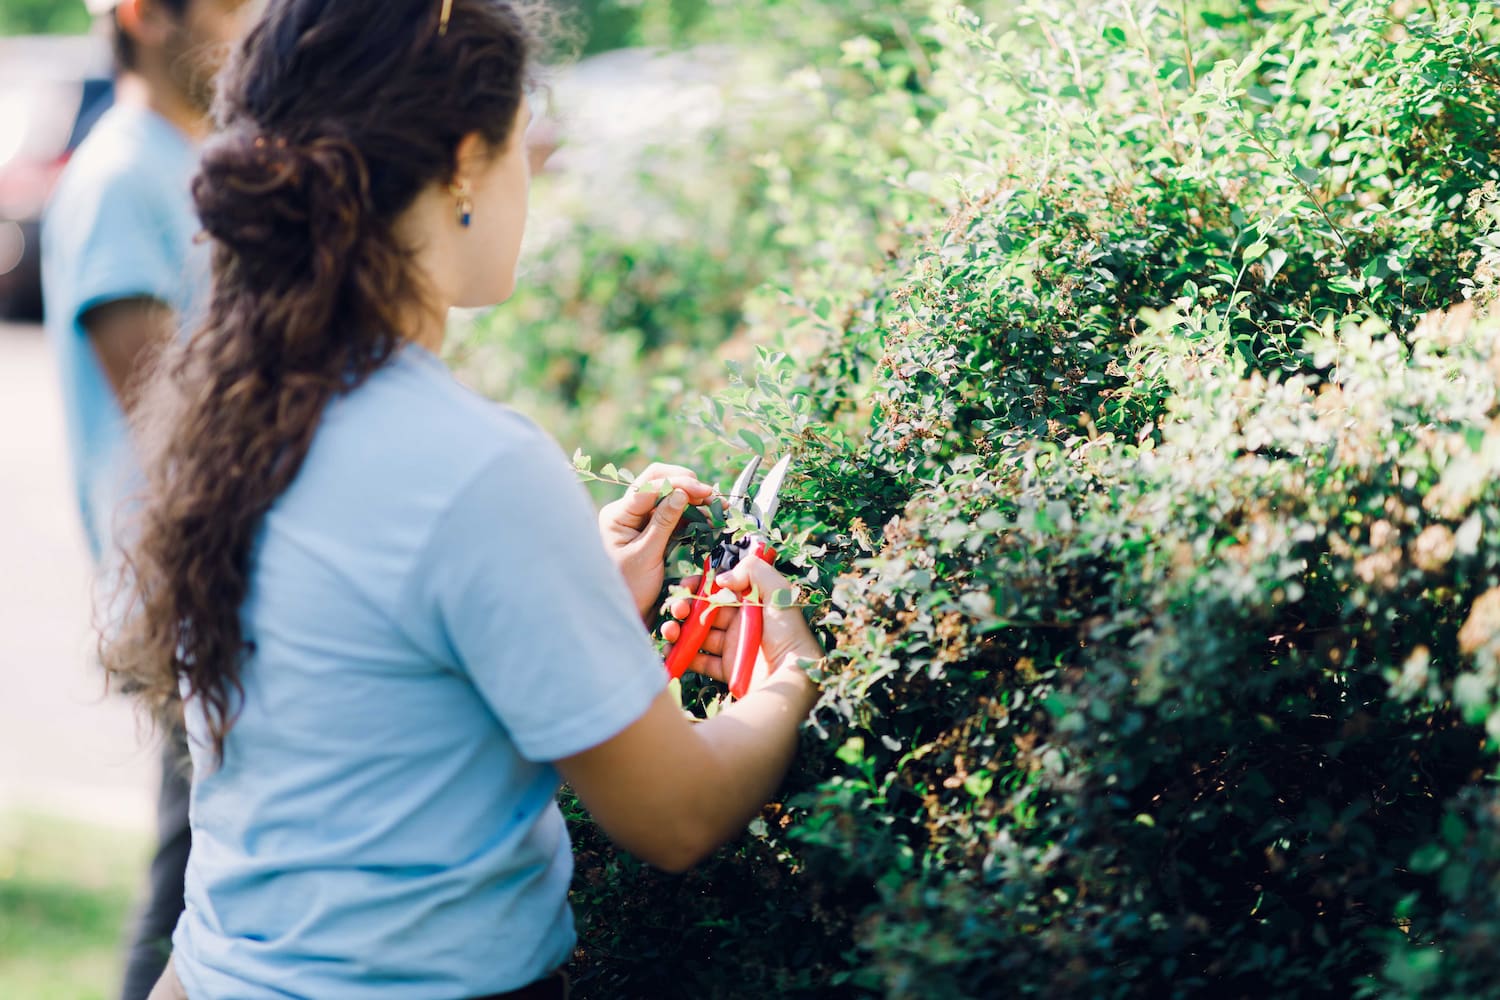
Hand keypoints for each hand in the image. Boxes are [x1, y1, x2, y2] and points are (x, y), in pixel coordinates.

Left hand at [599, 463, 714, 618]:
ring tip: (717, 507)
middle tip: (712, 497)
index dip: (679, 483)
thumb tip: (681, 492)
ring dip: (693, 500)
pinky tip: (709, 519)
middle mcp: (626, 512)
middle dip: (686, 485)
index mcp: (617, 515)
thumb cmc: (629, 588)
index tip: (705, 492)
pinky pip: (673, 515)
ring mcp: (639, 520)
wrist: (625, 614)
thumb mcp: (647, 555)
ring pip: (669, 497)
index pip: (649, 486)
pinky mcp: (652, 530)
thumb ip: (663, 522)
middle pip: (658, 483)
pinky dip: (691, 515)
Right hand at [661, 557, 823, 688]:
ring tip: (670, 631)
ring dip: (680, 631)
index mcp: (751, 604)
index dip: (701, 586)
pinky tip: (672, 651)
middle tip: (678, 610)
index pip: (720, 589)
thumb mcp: (779, 594)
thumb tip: (722, 577)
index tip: (686, 586)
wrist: (791, 679)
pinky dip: (683, 656)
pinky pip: (700, 661)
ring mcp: (733, 647)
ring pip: (699, 635)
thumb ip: (755, 571)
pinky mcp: (728, 670)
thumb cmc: (789, 634)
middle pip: (705, 612)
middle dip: (686, 608)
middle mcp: (740, 624)